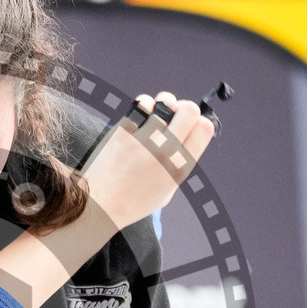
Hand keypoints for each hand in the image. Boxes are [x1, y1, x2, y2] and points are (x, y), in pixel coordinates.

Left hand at [85, 91, 215, 231]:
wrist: (101, 205)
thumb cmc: (132, 201)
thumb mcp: (166, 191)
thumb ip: (178, 166)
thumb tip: (186, 139)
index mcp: (180, 167)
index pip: (205, 128)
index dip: (199, 122)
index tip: (189, 126)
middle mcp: (166, 151)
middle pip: (190, 110)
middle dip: (184, 108)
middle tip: (174, 115)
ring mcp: (145, 140)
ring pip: (166, 102)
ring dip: (164, 104)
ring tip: (156, 113)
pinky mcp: (125, 131)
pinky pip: (142, 104)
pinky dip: (144, 105)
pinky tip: (141, 114)